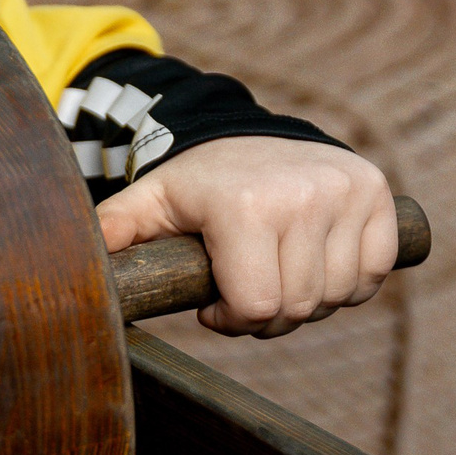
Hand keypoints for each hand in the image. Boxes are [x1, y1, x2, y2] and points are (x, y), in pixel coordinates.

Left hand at [97, 137, 398, 338]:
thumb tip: (77, 266)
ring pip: (338, 296)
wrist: (247, 133)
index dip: (232, 321)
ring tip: (275, 271)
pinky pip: (374, 274)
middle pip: (297, 308)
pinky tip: (313, 261)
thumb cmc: (196, 181)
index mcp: (243, 205)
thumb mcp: (151, 202)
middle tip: (244, 290)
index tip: (214, 305)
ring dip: (308, 300)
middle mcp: (302, 196)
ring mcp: (345, 193)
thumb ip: (116, 232)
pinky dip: (348, 281)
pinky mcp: (378, 195)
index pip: (256, 307)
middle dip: (266, 314)